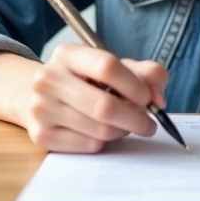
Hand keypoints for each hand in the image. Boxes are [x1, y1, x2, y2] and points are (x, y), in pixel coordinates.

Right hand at [13, 43, 168, 153]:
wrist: (43, 96)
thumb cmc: (87, 80)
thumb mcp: (115, 67)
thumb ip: (146, 74)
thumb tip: (158, 99)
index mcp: (67, 54)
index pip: (108, 67)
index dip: (135, 86)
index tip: (148, 99)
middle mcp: (48, 79)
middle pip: (104, 106)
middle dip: (136, 118)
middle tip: (149, 124)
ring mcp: (41, 108)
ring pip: (100, 130)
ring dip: (122, 131)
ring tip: (124, 124)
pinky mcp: (42, 136)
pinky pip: (88, 146)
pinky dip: (104, 143)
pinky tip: (102, 132)